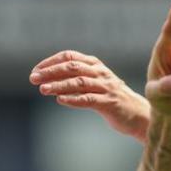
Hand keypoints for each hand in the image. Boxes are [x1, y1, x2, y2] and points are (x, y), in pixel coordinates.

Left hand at [30, 51, 151, 141]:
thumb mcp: (93, 84)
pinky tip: (60, 100)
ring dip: (58, 85)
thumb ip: (74, 79)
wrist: (137, 113)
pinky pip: (89, 99)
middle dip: (50, 72)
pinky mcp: (109, 103)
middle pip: (72, 67)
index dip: (51, 62)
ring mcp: (105, 87)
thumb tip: (48, 80)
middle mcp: (100, 73)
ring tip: (43, 90)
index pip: (70, 56)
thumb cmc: (110, 98)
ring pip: (79, 83)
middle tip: (33, 78)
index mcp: (95, 65)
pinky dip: (73, 99)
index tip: (35, 70)